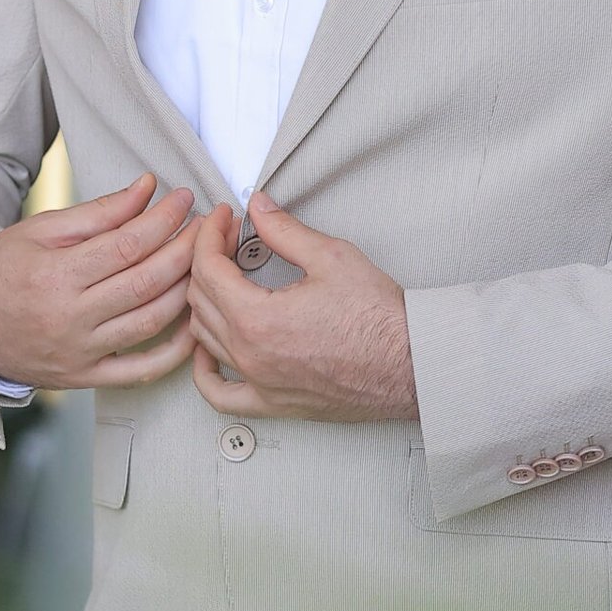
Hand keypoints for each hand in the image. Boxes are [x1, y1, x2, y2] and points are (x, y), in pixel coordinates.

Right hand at [0, 172, 201, 389]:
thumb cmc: (1, 268)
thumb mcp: (42, 230)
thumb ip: (99, 212)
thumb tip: (147, 189)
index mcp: (55, 275)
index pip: (127, 245)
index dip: (164, 219)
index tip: (185, 199)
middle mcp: (69, 317)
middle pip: (146, 282)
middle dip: (186, 250)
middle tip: (207, 226)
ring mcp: (79, 352)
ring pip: (151, 322)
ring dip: (188, 291)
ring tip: (206, 263)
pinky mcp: (84, 376)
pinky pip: (140, 371)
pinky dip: (175, 353)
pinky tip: (195, 325)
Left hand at [188, 191, 417, 422]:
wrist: (410, 364)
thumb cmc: (379, 319)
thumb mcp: (330, 257)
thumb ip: (284, 230)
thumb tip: (258, 207)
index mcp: (257, 318)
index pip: (208, 268)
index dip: (210, 234)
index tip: (222, 218)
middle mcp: (250, 355)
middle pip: (201, 299)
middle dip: (208, 260)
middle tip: (228, 240)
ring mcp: (259, 383)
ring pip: (204, 339)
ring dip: (205, 303)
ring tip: (223, 280)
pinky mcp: (273, 403)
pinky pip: (220, 395)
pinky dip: (205, 372)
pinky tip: (208, 351)